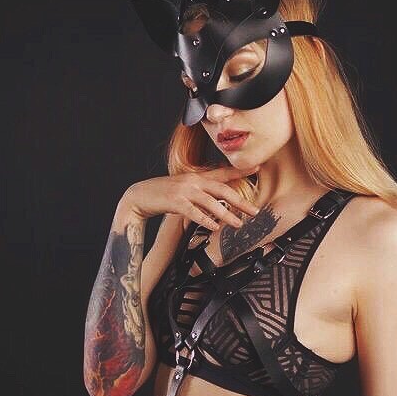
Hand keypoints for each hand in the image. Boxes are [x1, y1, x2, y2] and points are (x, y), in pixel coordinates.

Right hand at [120, 165, 260, 229]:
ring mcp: (184, 191)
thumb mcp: (186, 189)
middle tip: (255, 211)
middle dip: (241, 201)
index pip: (223, 173)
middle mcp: (193, 181)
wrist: (139, 196)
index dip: (240, 171)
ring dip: (226, 214)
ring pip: (211, 202)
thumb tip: (219, 203)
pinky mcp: (175, 202)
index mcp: (197, 177)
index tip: (257, 168)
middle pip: (222, 190)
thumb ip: (202, 193)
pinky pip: (194, 212)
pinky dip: (205, 219)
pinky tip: (215, 227)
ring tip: (239, 224)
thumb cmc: (165, 194)